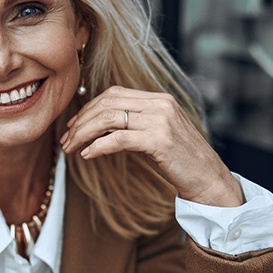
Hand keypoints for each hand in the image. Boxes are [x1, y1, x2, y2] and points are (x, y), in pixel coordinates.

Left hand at [60, 86, 243, 206]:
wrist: (208, 178)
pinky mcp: (159, 140)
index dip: (88, 108)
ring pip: (109, 119)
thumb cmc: (179, 160)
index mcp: (158, 99)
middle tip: (65, 141)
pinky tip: (87, 155)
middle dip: (80, 122)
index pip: (113, 94)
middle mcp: (160, 105)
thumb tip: (98, 127)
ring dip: (83, 134)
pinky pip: (119, 139)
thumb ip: (133, 124)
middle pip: (107, 104)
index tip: (72, 125)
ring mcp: (161, 121)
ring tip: (70, 149)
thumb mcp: (155, 134)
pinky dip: (98, 146)